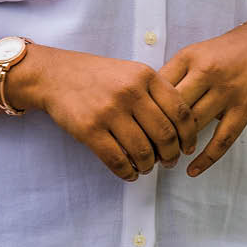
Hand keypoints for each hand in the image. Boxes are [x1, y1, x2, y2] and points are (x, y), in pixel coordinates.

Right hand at [12, 45, 197, 181]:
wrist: (58, 75)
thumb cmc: (101, 76)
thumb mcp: (133, 72)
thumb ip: (156, 93)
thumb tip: (180, 129)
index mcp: (146, 76)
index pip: (180, 110)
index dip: (189, 134)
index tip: (188, 146)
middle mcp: (130, 92)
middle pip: (164, 134)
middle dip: (171, 154)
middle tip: (170, 161)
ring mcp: (109, 111)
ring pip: (142, 151)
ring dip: (149, 167)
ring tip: (147, 168)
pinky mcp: (89, 130)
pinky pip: (117, 160)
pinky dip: (127, 173)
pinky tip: (130, 173)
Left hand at [159, 20, 246, 177]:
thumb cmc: (222, 53)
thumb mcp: (194, 53)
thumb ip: (171, 75)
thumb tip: (144, 106)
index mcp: (189, 58)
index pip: (158, 88)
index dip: (144, 111)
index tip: (135, 128)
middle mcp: (207, 73)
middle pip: (173, 109)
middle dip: (158, 132)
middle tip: (147, 149)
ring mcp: (227, 91)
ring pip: (194, 126)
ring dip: (178, 146)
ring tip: (166, 158)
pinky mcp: (244, 108)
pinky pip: (222, 139)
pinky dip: (206, 158)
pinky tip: (192, 170)